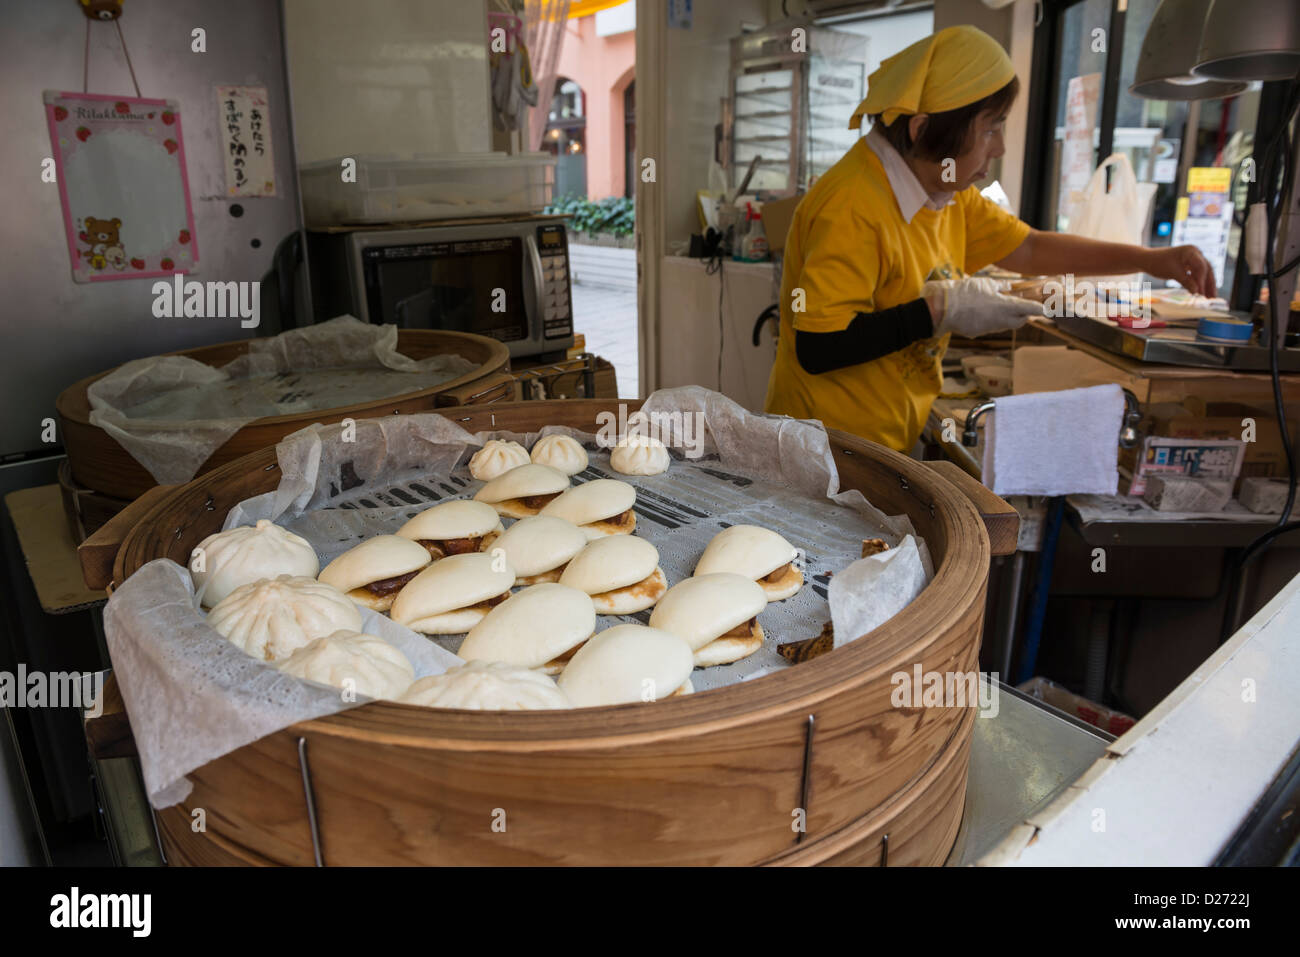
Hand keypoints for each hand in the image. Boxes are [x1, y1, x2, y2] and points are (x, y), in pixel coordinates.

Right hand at [924, 277, 1043, 338]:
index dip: (1039, 309)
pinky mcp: (978, 333)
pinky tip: (982, 312)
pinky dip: (991, 320)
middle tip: (1022, 306)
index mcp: (1005, 306)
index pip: (1028, 308)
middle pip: (1020, 321)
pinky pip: (990, 327)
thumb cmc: (965, 292)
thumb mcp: (986, 284)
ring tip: (1000, 306)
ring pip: (1005, 325)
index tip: (1047, 310)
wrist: (943, 308)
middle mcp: (1001, 320)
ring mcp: (990, 328)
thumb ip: (1001, 287)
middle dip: (1023, 315)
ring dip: (1007, 317)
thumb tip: (1009, 287)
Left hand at [1145, 244, 1216, 297]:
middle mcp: (1195, 253)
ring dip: (1206, 286)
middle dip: (1209, 284)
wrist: (1147, 260)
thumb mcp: (1173, 273)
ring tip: (1210, 299)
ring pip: (1203, 274)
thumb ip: (1186, 281)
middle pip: (1206, 270)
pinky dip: (1198, 284)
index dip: (1202, 280)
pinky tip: (1201, 294)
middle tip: (1212, 298)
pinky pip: (1197, 275)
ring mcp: (1193, 259)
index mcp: (1191, 251)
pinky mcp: (1189, 265)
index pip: (1201, 266)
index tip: (1201, 293)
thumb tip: (1197, 292)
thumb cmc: (1158, 263)